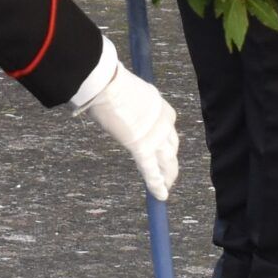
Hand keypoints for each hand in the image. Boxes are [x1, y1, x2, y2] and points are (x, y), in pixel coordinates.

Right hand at [83, 65, 178, 201]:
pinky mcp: (141, 146)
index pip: (167, 128)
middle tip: (169, 173)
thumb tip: (108, 101)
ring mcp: (154, 135)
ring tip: (167, 187)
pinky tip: (161, 195)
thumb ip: (125, 102)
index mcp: (158, 104)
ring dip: (167, 175)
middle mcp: (162, 120)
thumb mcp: (124, 91)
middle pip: (171, 145)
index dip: (166, 141)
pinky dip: (156, 183)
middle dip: (170, 160)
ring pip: (167, 160)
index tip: (164, 149)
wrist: (106, 84)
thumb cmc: (108, 82)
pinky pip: (151, 170)